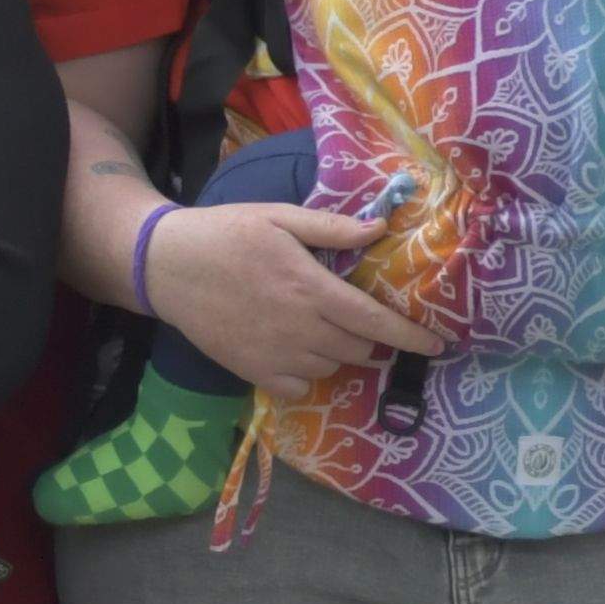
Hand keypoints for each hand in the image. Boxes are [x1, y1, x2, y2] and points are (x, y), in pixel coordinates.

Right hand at [144, 194, 435, 394]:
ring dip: (342, 352)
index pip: (374, 321)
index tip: (440, 344)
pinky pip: (297, 386)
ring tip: (328, 326)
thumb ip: (332, 228)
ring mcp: (272, 354)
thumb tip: (380, 227)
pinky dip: (308, 374)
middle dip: (375, 338)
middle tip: (368, 320)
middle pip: (359, 348)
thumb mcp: (281, 217)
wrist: (165, 265)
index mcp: (309, 289)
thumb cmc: (228, 234)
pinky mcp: (249, 370)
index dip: (411, 336)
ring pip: (332, 366)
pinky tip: (300, 350)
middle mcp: (296, 328)